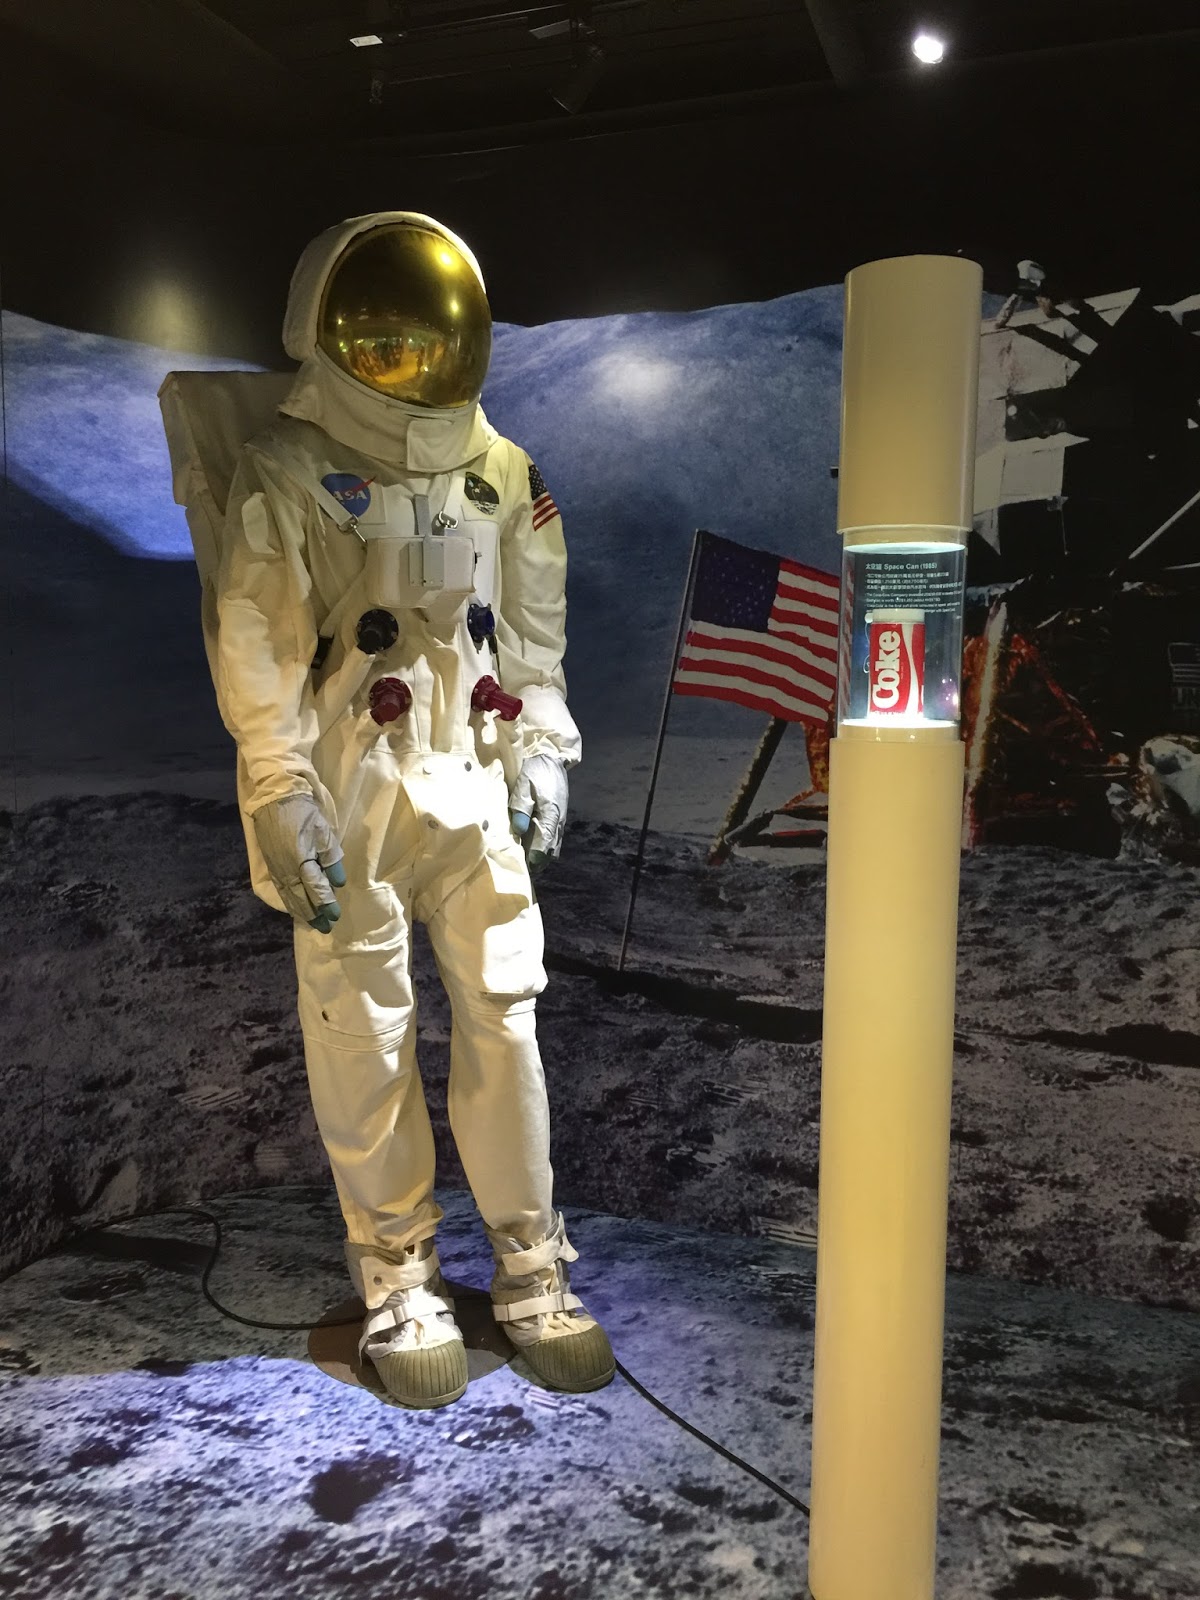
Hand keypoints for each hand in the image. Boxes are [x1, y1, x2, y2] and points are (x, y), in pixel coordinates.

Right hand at [252, 793, 346, 933]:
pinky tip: (294, 907)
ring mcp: (276, 868)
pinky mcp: (271, 864)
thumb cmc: (304, 812)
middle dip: (313, 914)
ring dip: (300, 911)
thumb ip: (331, 858)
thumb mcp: (323, 831)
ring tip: (310, 922)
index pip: (316, 889)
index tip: (335, 916)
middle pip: (300, 898)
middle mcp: (286, 869)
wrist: (275, 797)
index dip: (326, 904)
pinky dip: (288, 901)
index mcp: (301, 861)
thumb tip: (337, 882)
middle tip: (324, 928)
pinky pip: (280, 889)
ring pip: (289, 896)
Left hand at [509, 753, 567, 871]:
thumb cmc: (535, 772)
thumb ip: (521, 809)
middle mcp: (558, 822)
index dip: (532, 859)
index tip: (521, 866)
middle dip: (536, 860)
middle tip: (520, 866)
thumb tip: (519, 830)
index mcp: (550, 815)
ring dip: (540, 854)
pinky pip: (554, 838)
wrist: (551, 759)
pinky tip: (532, 846)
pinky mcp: (559, 817)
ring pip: (553, 846)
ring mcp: (560, 820)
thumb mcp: (524, 787)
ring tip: (524, 859)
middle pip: (549, 850)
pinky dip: (544, 845)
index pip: (543, 846)